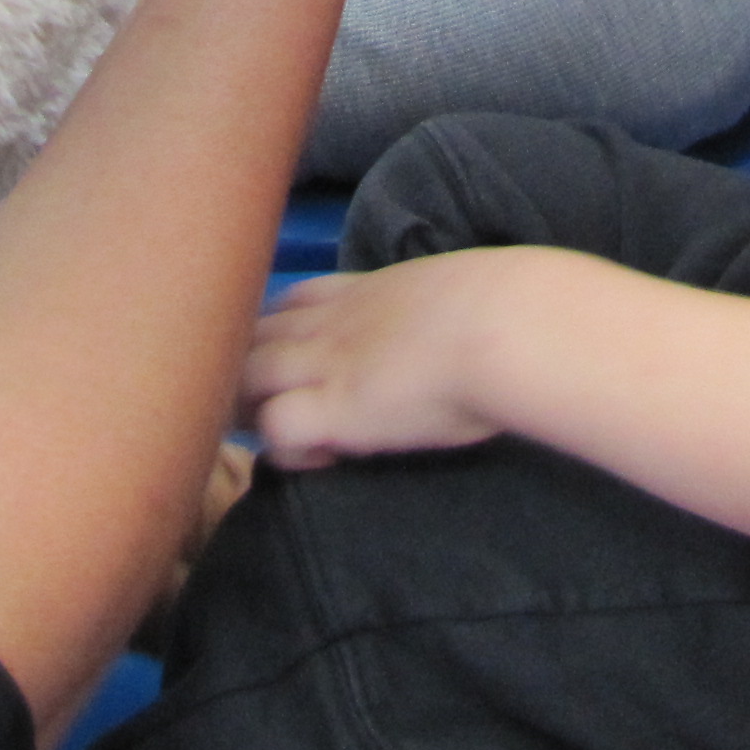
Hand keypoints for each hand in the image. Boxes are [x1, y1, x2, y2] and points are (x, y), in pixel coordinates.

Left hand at [243, 251, 540, 465]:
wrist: (505, 324)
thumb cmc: (503, 310)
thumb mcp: (455, 291)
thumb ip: (433, 307)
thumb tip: (455, 325)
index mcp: (363, 292)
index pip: (292, 301)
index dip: (280, 331)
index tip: (294, 362)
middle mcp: (331, 323)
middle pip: (252, 336)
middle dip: (245, 371)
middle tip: (267, 411)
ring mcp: (325, 362)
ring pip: (245, 376)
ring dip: (251, 409)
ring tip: (284, 440)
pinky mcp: (333, 407)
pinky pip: (275, 427)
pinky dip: (284, 447)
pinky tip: (321, 458)